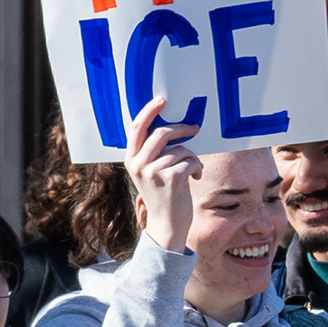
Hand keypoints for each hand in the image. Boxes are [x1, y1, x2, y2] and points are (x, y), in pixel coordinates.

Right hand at [127, 96, 202, 248]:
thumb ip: (153, 153)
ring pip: (180, 149)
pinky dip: (197, 166)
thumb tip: (172, 128)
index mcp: (130, 160)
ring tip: (192, 169)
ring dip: (192, 157)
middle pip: (161, 133)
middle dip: (181, 129)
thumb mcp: (150, 173)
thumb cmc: (163, 196)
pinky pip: (190, 160)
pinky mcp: (171, 179)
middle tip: (194, 129)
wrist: (166, 226)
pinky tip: (196, 176)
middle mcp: (138, 165)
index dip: (149, 111)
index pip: (137, 128)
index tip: (162, 100)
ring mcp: (153, 172)